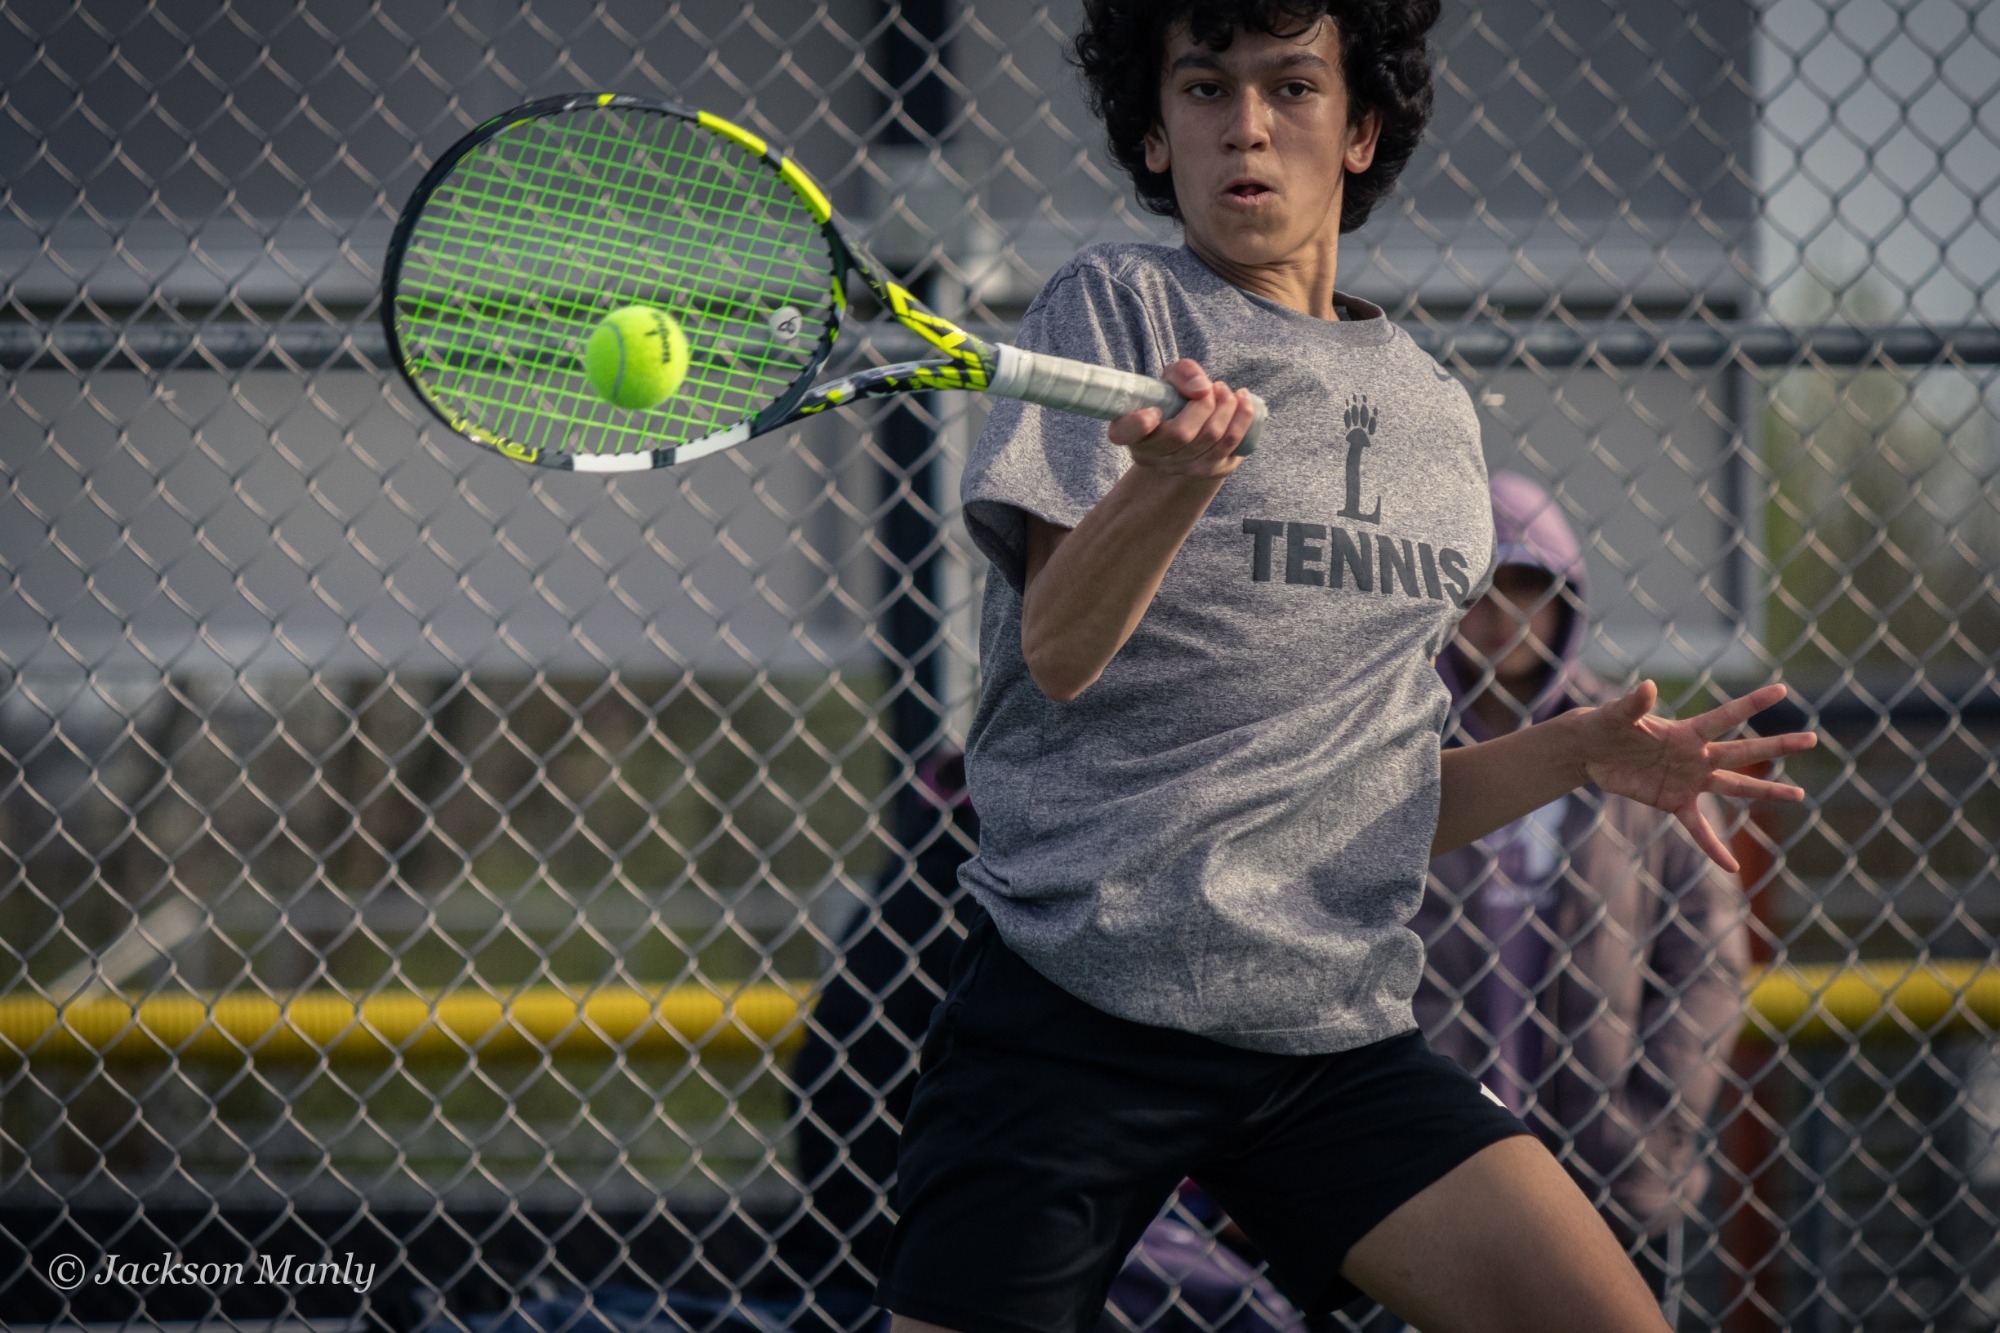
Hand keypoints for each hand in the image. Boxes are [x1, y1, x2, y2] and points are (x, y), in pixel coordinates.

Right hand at [1106, 359, 1253, 476]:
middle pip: (1181, 434)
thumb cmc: (1174, 400)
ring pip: (1210, 438)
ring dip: (1226, 407)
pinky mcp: (1210, 471)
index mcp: (1129, 432)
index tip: (1153, 412)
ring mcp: (1180, 468)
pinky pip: (1231, 446)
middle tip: (1212, 386)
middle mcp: (1151, 457)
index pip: (1125, 433)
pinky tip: (1243, 401)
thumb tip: (1203, 389)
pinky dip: (1242, 418)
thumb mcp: (1170, 380)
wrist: (1192, 430)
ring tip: (1225, 391)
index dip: (1138, 424)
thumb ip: (1183, 373)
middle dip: (1205, 404)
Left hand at [1575, 681, 1815, 871]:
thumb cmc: (1605, 725)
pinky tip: (1732, 867)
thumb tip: (1648, 686)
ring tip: (1799, 795)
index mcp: (1686, 731)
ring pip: (1735, 788)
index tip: (1781, 689)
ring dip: (1765, 792)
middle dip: (1777, 746)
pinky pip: (1699, 829)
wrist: (1591, 752)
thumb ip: (1634, 704)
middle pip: (1743, 752)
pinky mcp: (1674, 802)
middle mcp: (1696, 755)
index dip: (1751, 703)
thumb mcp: (1616, 715)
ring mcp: (1689, 780)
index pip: (1725, 715)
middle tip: (1812, 739)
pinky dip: (1714, 847)